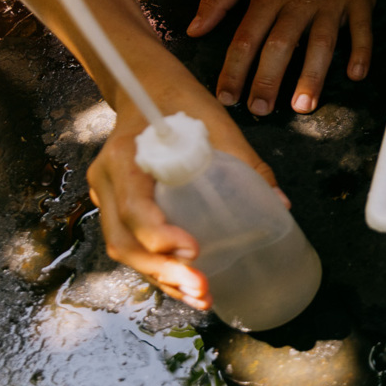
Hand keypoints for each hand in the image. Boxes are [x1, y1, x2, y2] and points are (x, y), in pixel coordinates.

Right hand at [87, 75, 279, 309]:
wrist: (147, 88)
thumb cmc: (181, 104)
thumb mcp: (216, 125)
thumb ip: (246, 164)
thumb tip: (280, 205)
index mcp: (125, 157)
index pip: (133, 207)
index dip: (161, 235)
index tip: (194, 251)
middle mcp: (106, 181)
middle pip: (124, 239)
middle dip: (162, 271)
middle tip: (201, 289)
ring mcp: (106, 197)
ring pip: (125, 249)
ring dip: (160, 279)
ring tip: (199, 297)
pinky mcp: (117, 207)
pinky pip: (131, 244)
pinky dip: (157, 268)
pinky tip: (185, 284)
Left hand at [188, 0, 377, 115]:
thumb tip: (194, 31)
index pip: (246, 38)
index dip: (235, 69)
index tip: (227, 98)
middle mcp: (298, 3)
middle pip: (281, 45)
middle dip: (269, 79)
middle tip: (261, 110)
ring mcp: (330, 3)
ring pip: (321, 43)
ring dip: (312, 75)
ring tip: (304, 106)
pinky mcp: (358, 2)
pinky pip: (361, 30)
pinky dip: (361, 52)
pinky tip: (355, 75)